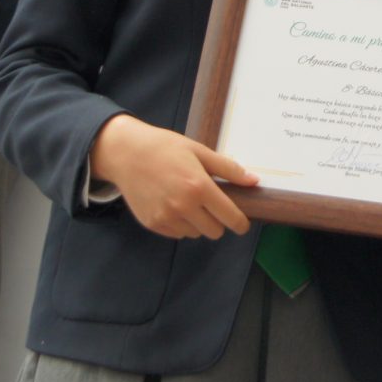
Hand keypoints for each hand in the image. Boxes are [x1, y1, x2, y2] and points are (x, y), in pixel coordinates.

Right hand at [90, 114, 258, 238]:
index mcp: (199, 187)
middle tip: (210, 205)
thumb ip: (228, 169)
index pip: (230, 218)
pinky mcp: (153, 224)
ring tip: (187, 200)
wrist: (126, 153)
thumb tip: (254, 181)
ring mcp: (166, 217)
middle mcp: (183, 206)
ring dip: (197, 223)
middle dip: (218, 221)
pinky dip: (180, 224)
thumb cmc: (165, 148)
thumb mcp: (199, 151)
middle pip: (215, 231)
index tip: (242, 224)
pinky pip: (177, 233)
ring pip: (196, 234)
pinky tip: (172, 205)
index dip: (240, 223)